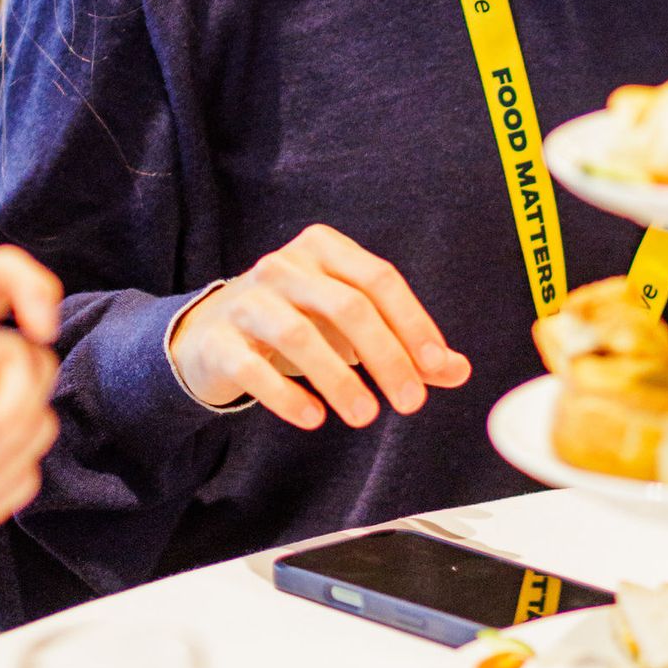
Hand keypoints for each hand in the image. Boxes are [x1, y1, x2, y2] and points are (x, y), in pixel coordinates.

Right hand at [168, 224, 470, 431]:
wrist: (209, 336)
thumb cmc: (295, 324)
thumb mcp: (348, 327)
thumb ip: (404, 345)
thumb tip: (458, 370)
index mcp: (323, 249)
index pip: (379, 279)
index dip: (413, 323)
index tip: (437, 367)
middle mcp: (283, 266)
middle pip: (347, 306)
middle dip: (386, 356)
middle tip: (411, 403)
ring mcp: (247, 301)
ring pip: (299, 335)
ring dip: (339, 379)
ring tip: (365, 416)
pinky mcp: (218, 341)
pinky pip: (253, 367)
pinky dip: (286, 395)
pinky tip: (314, 418)